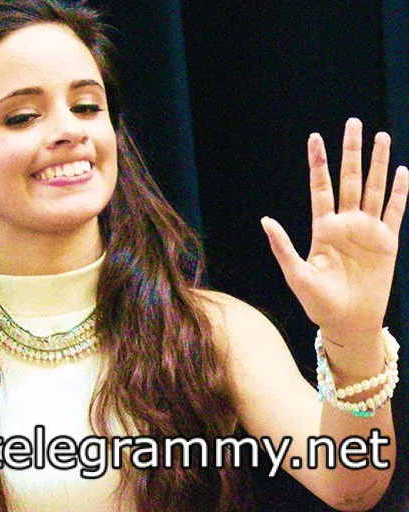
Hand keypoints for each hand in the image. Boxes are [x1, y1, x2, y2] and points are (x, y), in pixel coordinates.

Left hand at [261, 118, 407, 337]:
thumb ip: (283, 247)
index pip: (320, 187)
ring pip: (373, 188)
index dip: (318, 163)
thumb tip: (265, 220)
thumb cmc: (319, 302)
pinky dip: (400, 192)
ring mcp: (367, 230)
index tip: (315, 137)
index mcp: (322, 228)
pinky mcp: (387, 242)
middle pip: (348, 179)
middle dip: (351, 152)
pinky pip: (394, 211)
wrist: (348, 321)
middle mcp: (345, 223)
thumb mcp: (297, 275)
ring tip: (381, 136)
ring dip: (377, 163)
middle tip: (354, 123)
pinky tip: (401, 171)